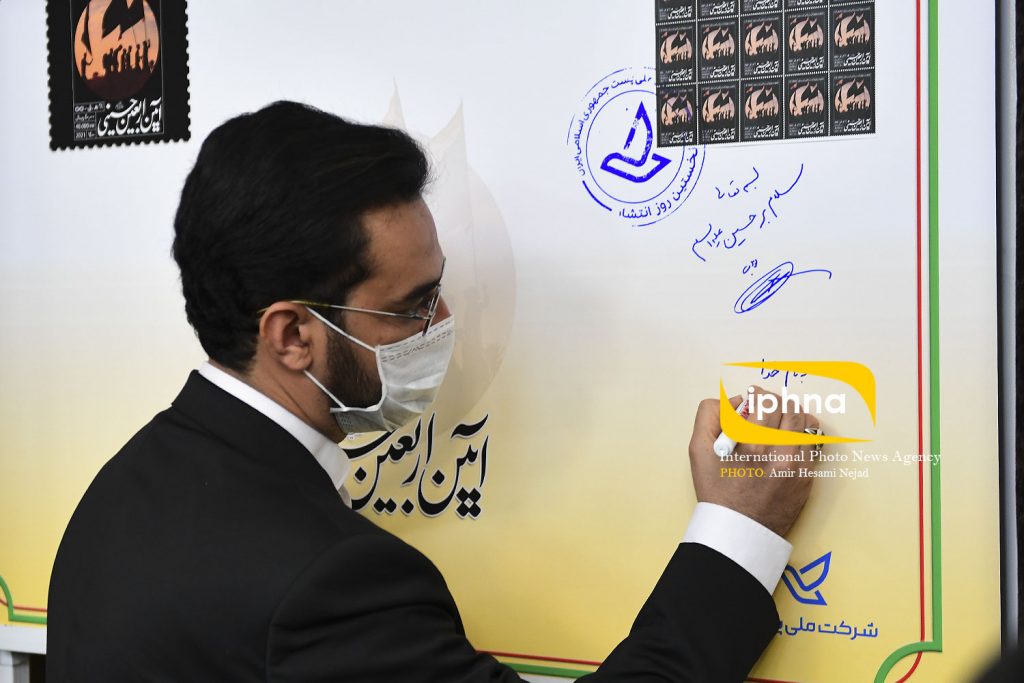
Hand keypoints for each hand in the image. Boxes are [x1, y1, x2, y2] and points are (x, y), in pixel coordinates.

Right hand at [688, 386, 818, 536]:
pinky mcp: (807, 477)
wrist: (739, 530)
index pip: (765, 400)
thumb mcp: (698, 450)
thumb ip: (709, 414)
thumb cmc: (717, 491)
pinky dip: (800, 436)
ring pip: (806, 422)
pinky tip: (786, 442)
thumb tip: (735, 401)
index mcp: (751, 442)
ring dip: (791, 416)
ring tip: (779, 423)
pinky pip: (812, 444)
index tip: (752, 400)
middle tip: (764, 410)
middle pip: (788, 407)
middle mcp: (778, 451)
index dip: (756, 396)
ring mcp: (797, 465)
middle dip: (775, 403)